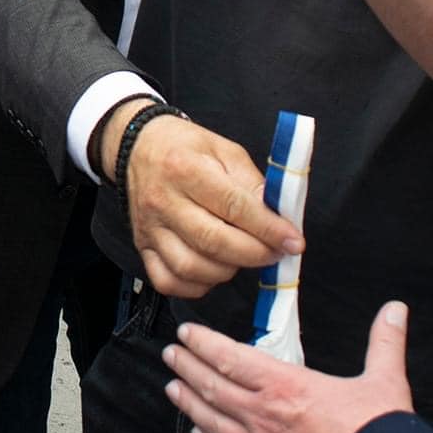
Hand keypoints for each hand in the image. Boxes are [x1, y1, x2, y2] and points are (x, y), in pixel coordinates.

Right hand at [107, 108, 301, 298]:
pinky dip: (197, 286)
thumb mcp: (225, 150)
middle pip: (213, 242)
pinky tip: (214, 269)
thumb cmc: (186, 147)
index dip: (269, 229)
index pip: (233, 206)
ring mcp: (149, 228)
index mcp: (185, 168)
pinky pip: (169, 281)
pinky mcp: (143, 246)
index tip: (294, 241)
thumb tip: (278, 218)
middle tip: (276, 252)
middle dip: (255, 254)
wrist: (139, 147)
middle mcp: (163, 201)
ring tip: (243, 256)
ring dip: (228, 270)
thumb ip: (252, 183)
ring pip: (191, 268)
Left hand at [161, 305, 414, 432]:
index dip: (204, 343)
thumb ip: (385, 342)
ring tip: (173, 388)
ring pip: (212, 421)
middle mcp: (265, 415)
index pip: (231, 358)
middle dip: (187, 367)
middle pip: (213, 386)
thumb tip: (396, 310)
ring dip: (189, 402)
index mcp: (287, 386)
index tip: (188, 333)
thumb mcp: (384, 380)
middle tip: (171, 354)